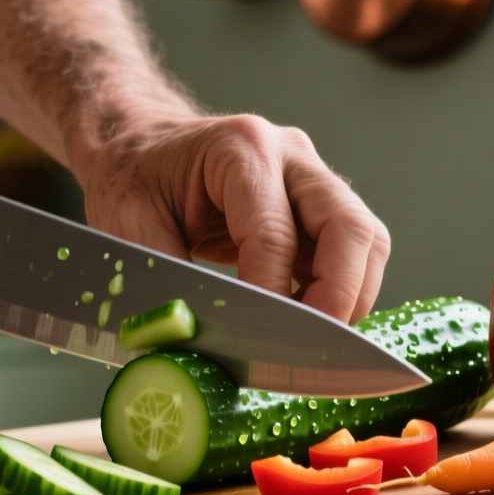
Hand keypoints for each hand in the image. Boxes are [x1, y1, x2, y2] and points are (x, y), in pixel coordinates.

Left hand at [78, 113, 390, 323]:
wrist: (139, 144)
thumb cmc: (132, 178)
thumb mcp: (127, 226)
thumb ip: (163, 285)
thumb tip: (190, 347)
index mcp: (240, 149)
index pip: (276, 234)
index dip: (273, 298)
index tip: (260, 347)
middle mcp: (290, 156)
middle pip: (350, 228)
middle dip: (339, 298)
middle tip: (313, 350)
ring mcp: (313, 178)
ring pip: (366, 240)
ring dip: (350, 297)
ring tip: (311, 340)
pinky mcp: (320, 206)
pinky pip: (354, 251)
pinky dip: (342, 291)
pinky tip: (307, 320)